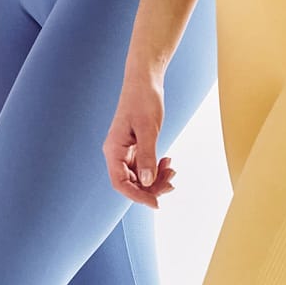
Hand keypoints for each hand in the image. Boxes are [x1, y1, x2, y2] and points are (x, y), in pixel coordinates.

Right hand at [102, 72, 176, 208]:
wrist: (144, 81)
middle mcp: (117, 154)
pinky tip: (168, 161)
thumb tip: (148, 182)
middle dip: (151, 187)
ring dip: (156, 178)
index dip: (137, 196)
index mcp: (113, 150)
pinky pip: (144, 166)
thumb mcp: (148, 129)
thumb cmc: (143, 100)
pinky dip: (157, 168)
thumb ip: (147, 156)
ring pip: (139, 176)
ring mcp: (125, 151)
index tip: (156, 203)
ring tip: (172, 170)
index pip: (120, 183)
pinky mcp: (135, 147)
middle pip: (131, 182)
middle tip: (171, 183)